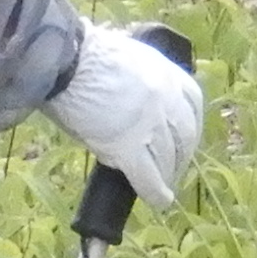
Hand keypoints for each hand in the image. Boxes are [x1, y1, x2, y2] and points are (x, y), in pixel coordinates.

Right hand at [48, 20, 204, 206]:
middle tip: (174, 168)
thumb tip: (128, 111)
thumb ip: (136, 86)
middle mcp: (166, 98)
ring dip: (168, 175)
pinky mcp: (129, 146)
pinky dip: (155, 192)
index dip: (190, 127)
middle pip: (185, 135)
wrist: (64, 60)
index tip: (185, 139)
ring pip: (168, 158)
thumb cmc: (81, 56)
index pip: (192, 104)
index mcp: (166, 72)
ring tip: (163, 187)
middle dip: (182, 155)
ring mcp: (150, 123)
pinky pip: (148, 176)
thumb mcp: (124, 62)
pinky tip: (158, 201)